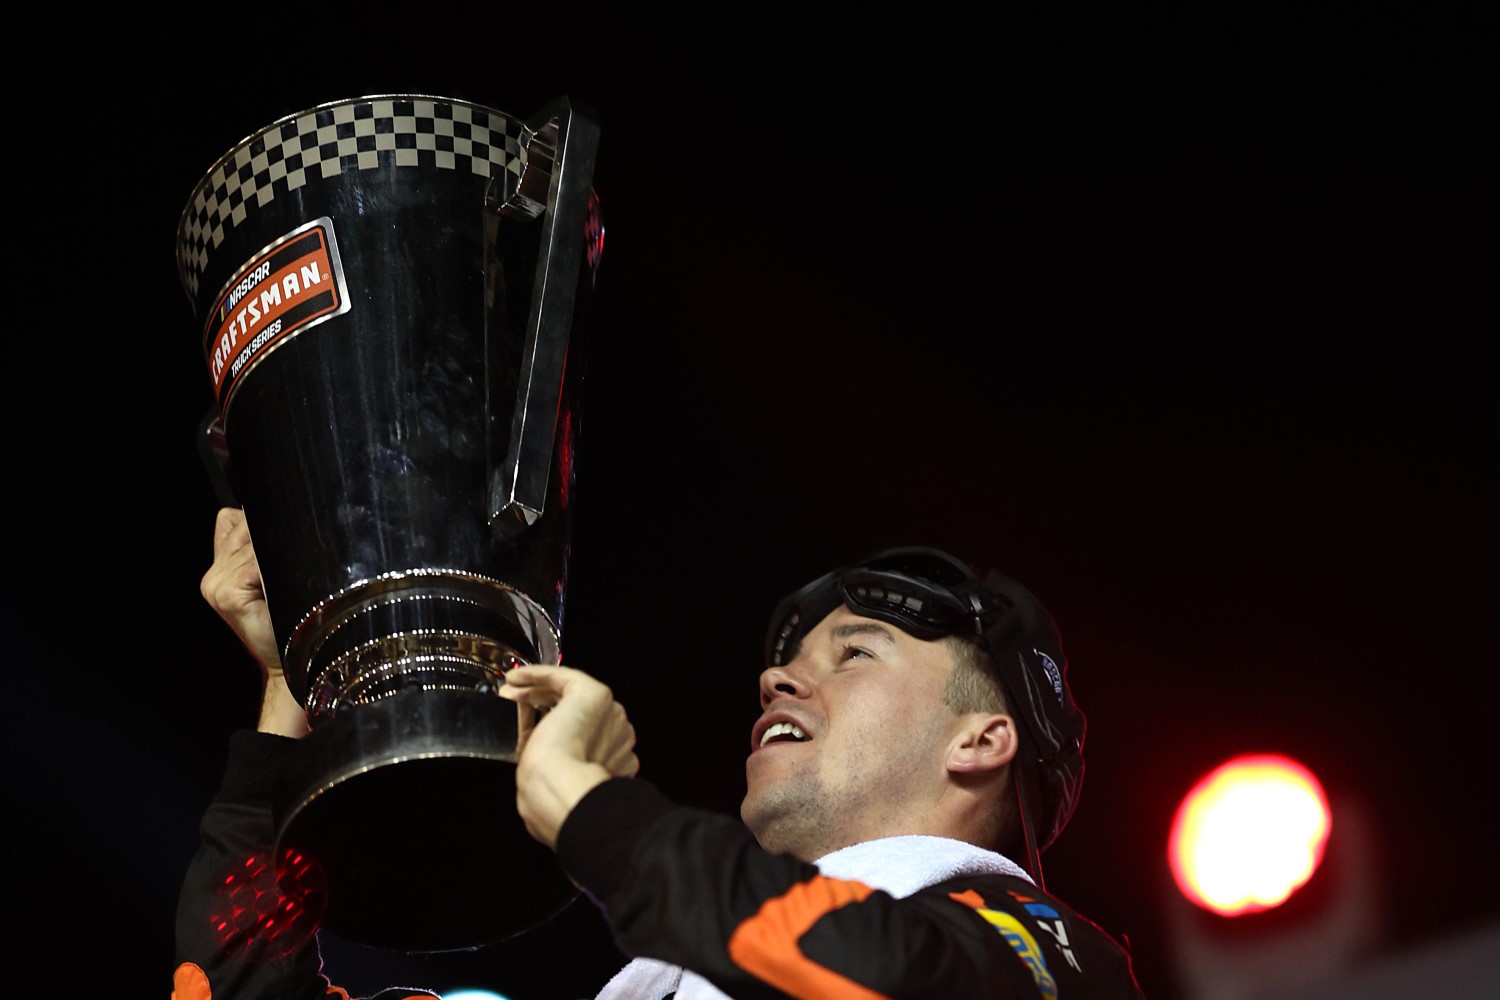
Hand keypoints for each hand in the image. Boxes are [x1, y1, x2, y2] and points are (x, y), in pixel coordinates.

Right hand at [201, 506, 307, 737]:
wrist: (288, 661)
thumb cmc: (288, 621)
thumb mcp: (273, 580)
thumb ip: (261, 550)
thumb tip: (275, 516)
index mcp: (220, 567)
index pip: (232, 521)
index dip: (262, 524)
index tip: (286, 530)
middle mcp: (213, 575)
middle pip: (245, 527)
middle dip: (273, 538)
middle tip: (293, 562)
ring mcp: (216, 584)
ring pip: (254, 545)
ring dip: (279, 556)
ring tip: (290, 579)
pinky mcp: (227, 594)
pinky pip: (257, 564)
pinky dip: (275, 571)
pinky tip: (282, 588)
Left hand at [499, 665, 638, 849]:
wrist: (559, 789)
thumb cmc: (555, 795)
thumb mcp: (557, 784)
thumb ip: (557, 774)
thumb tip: (536, 780)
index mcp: (615, 759)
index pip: (587, 734)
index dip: (554, 727)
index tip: (527, 730)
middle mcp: (618, 733)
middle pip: (579, 711)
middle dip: (543, 706)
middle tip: (514, 706)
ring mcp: (609, 713)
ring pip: (569, 694)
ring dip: (536, 691)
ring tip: (510, 693)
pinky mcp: (594, 694)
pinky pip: (562, 678)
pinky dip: (537, 674)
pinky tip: (516, 677)